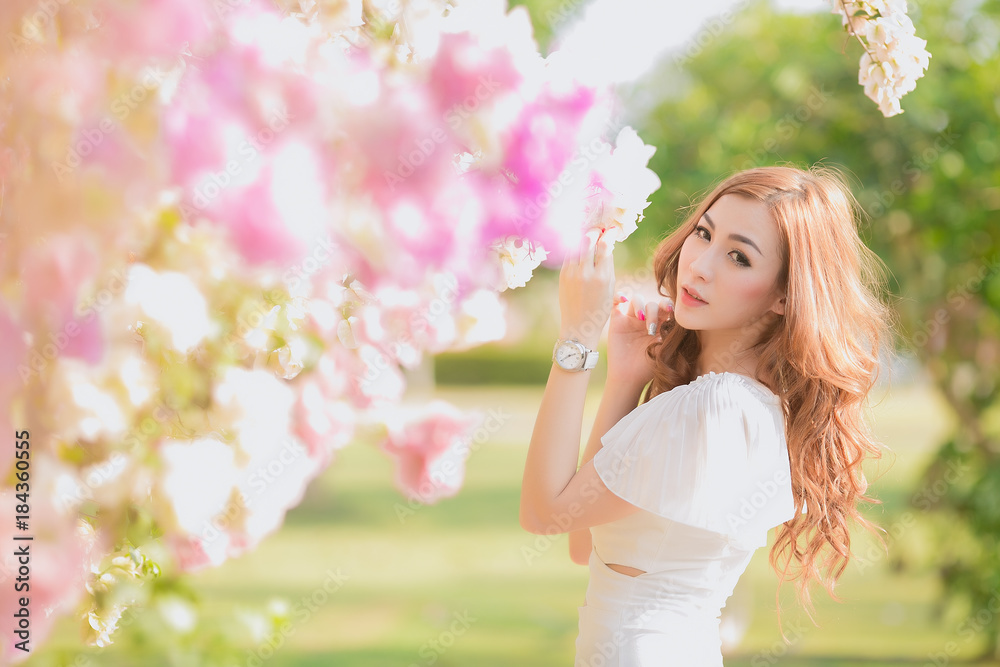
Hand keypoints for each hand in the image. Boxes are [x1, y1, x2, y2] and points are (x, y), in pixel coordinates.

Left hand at [558, 228, 614, 348]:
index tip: (611, 229)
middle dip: (595, 231)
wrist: (579, 326)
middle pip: (588, 240)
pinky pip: (569, 254)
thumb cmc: (599, 309)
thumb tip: (607, 246)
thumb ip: (608, 267)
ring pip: (576, 244)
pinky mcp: (562, 275)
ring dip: (583, 236)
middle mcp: (586, 273)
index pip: (605, 246)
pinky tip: (580, 246)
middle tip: (599, 229)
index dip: (608, 234)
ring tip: (590, 235)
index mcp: (602, 277)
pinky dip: (575, 247)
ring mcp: (571, 273)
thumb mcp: (610, 289)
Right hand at [606, 293, 672, 392]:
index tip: (671, 311)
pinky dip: (619, 296)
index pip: (666, 307)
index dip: (668, 305)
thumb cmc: (648, 367)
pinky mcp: (617, 319)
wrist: (629, 377)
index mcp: (661, 323)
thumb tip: (680, 318)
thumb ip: (671, 333)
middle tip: (651, 328)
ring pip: (637, 299)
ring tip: (640, 319)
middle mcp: (647, 318)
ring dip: (640, 305)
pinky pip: (617, 302)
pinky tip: (622, 299)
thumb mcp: (664, 350)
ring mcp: (631, 318)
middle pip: (652, 303)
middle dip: (654, 312)